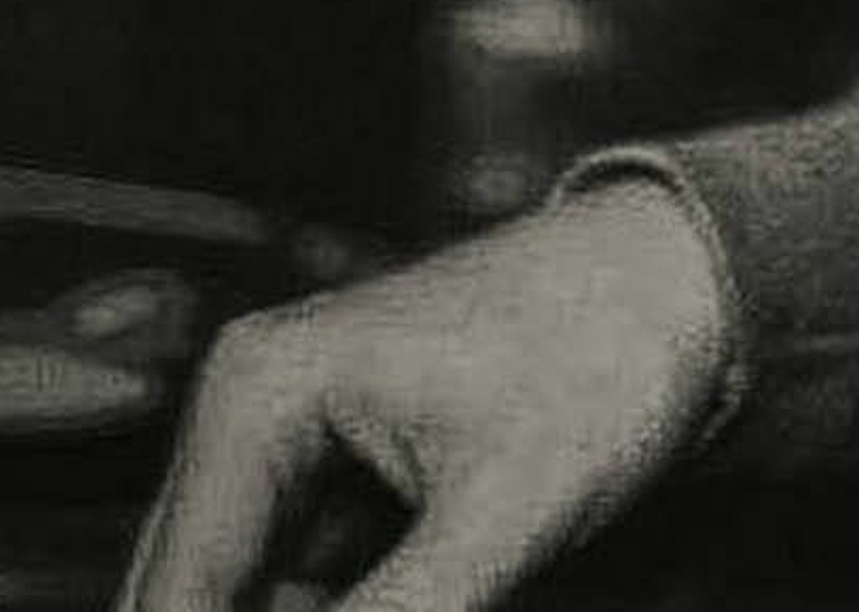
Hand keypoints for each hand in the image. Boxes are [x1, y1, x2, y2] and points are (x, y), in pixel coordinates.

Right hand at [117, 176, 732, 611]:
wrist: (681, 280)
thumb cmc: (606, 352)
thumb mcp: (500, 515)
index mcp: (257, 395)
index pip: (177, 599)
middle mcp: (249, 408)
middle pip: (198, 596)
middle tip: (421, 600)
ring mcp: (292, 440)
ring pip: (250, 597)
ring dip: (315, 611)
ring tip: (445, 578)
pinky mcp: (341, 475)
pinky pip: (307, 590)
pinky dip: (351, 607)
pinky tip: (431, 590)